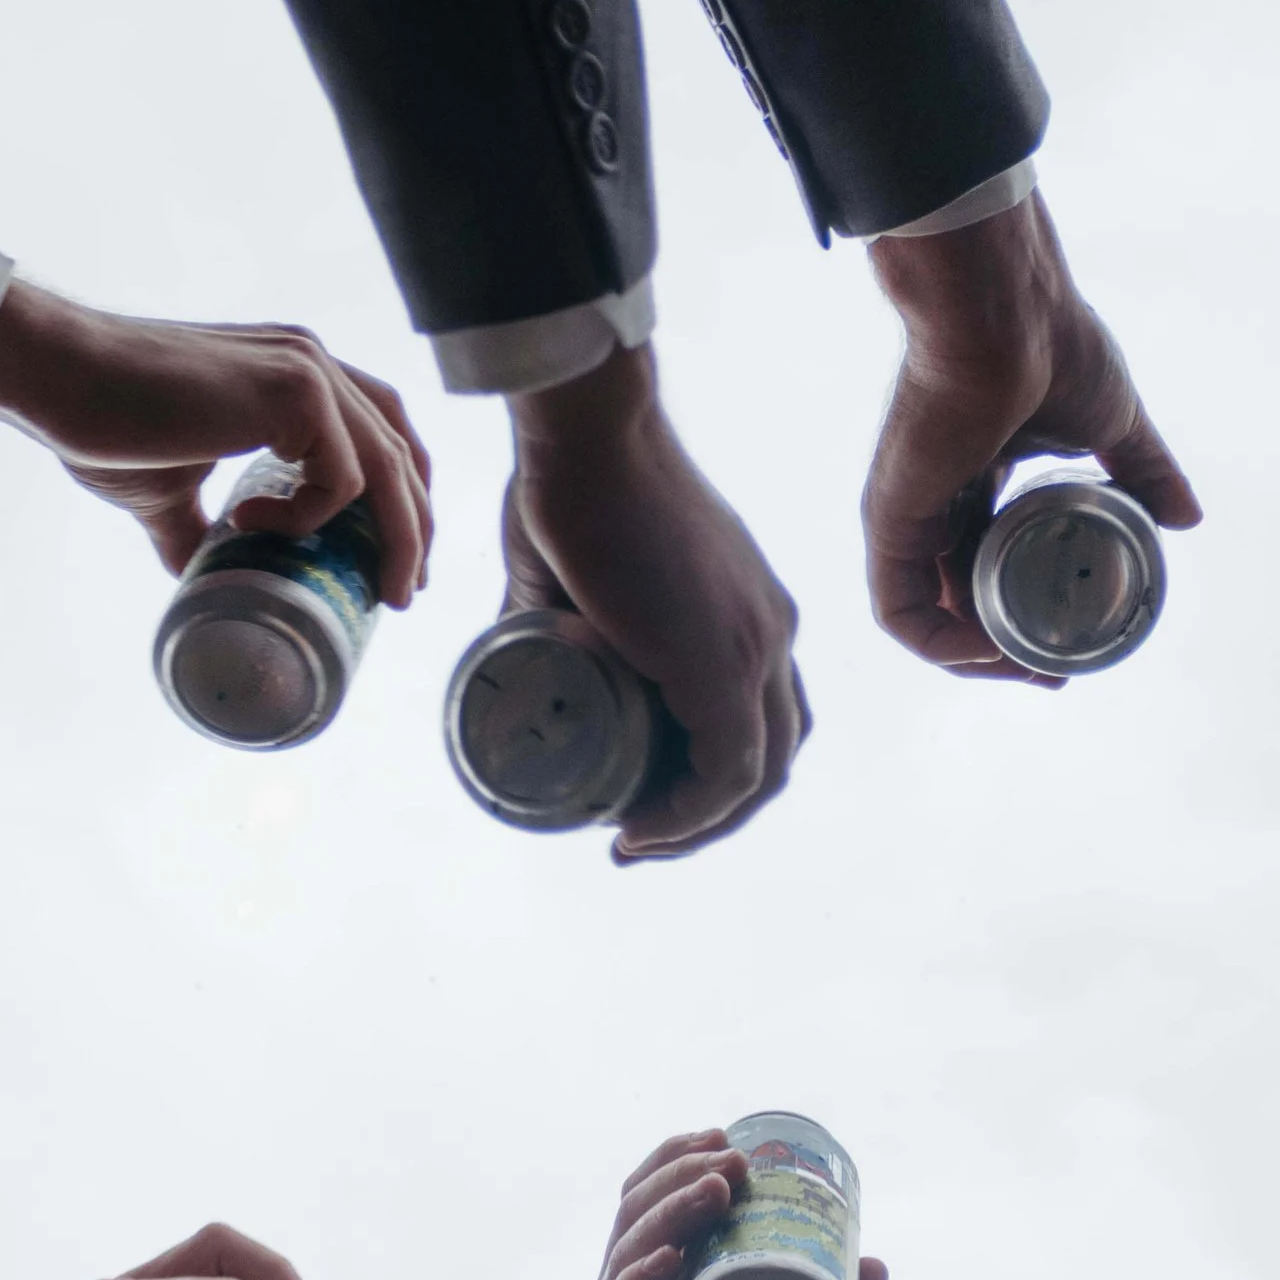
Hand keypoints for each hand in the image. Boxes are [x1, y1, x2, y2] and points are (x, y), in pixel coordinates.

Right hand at [0, 283, 432, 602]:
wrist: (59, 376)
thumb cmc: (103, 420)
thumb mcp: (166, 490)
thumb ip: (196, 530)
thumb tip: (203, 583)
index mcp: (294, 374)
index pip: (380, 428)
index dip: (399, 493)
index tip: (390, 558)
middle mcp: (312, 362)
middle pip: (401, 446)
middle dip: (415, 524)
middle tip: (404, 591)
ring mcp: (308, 372)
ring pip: (389, 467)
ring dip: (399, 538)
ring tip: (384, 592)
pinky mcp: (294, 392)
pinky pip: (341, 477)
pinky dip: (310, 518)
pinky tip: (252, 527)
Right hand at [506, 344, 806, 859]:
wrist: (587, 434)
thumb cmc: (571, 480)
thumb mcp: (571, 574)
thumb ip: (551, 616)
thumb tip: (506, 656)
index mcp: (751, 611)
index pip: (765, 716)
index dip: (718, 775)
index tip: (648, 803)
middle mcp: (772, 631)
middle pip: (773, 752)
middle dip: (712, 812)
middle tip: (641, 836)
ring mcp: (756, 645)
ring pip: (760, 771)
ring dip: (702, 825)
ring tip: (636, 845)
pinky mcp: (723, 662)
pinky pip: (728, 770)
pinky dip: (690, 816)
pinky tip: (639, 832)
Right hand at [547, 1132, 887, 1279]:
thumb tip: (877, 1261)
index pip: (651, 1204)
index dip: (681, 1160)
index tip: (732, 1137)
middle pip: (634, 1212)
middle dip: (680, 1170)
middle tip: (733, 1154)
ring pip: (625, 1251)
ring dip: (668, 1208)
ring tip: (718, 1183)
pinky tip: (670, 1256)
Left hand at [865, 195, 1198, 673]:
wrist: (1006, 310)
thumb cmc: (1053, 345)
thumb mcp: (1115, 427)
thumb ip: (1146, 471)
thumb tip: (1188, 519)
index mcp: (976, 476)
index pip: (989, 562)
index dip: (1023, 614)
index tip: (1072, 645)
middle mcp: (934, 499)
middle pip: (956, 599)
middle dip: (1003, 651)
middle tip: (1055, 674)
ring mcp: (908, 511)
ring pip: (925, 617)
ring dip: (977, 659)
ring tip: (1035, 670)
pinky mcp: (889, 518)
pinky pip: (900, 611)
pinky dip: (944, 644)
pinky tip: (996, 651)